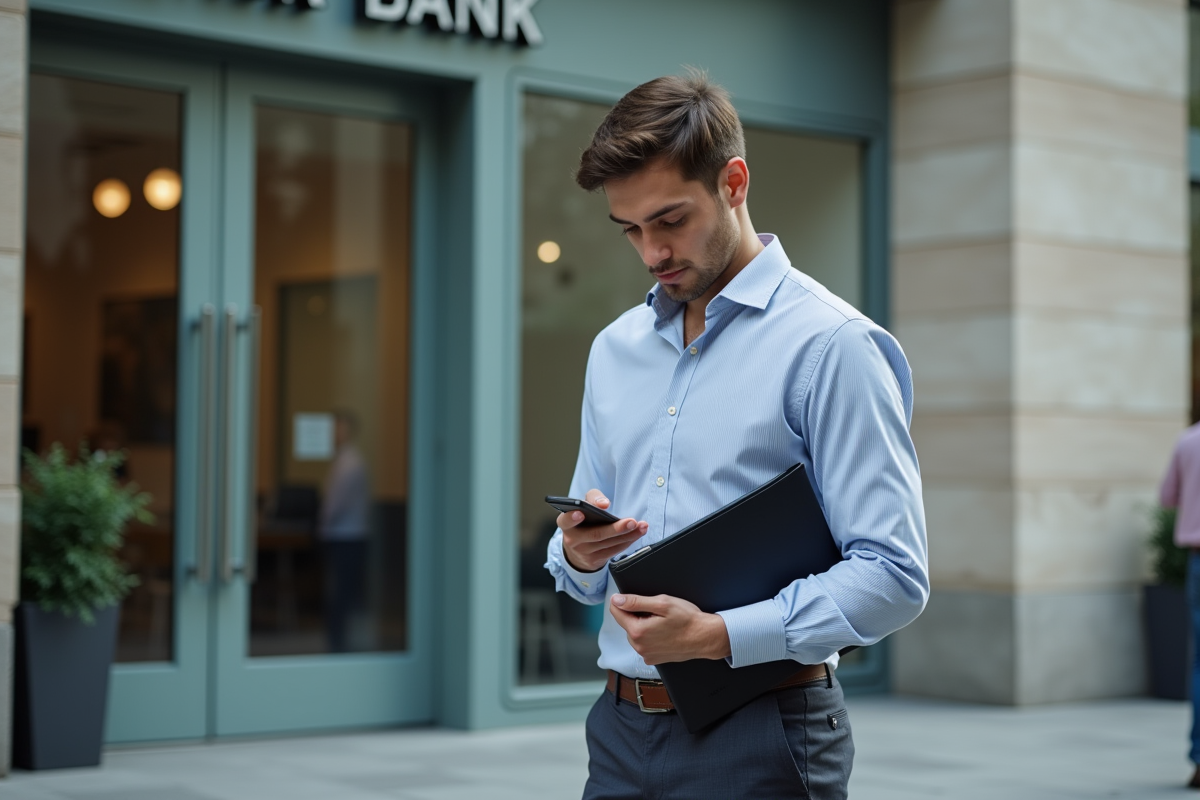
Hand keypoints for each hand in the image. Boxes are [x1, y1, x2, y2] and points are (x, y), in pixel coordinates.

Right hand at [557, 489, 648, 571]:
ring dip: (628, 535)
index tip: (580, 513)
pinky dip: (628, 541)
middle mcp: (572, 539)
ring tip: (641, 526)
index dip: (572, 518)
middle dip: (615, 529)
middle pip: (595, 534)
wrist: (577, 549)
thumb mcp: (583, 506)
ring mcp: (584, 552)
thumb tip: (603, 504)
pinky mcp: (595, 560)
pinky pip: (614, 550)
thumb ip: (592, 498)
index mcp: (566, 524)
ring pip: (608, 544)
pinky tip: (637, 533)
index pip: (565, 521)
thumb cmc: (583, 521)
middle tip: (631, 521)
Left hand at [609, 593, 731, 664]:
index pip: (616, 612)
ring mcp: (646, 654)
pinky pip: (644, 644)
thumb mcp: (662, 604)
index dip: (621, 601)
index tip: (631, 597)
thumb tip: (617, 600)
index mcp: (638, 631)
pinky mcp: (653, 659)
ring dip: (643, 626)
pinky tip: (664, 632)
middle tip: (656, 611)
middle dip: (636, 614)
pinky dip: (650, 636)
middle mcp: (639, 646)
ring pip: (635, 634)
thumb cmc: (688, 620)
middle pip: (626, 623)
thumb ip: (636, 601)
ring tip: (662, 622)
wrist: (705, 637)